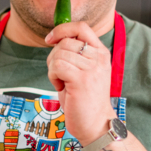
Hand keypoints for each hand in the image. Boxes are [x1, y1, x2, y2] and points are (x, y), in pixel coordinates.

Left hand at [45, 21, 117, 144]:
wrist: (95, 124)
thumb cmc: (85, 99)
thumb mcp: (83, 70)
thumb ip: (74, 54)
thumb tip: (54, 38)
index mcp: (101, 53)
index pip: (81, 27)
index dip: (62, 29)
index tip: (50, 39)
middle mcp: (99, 58)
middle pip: (65, 41)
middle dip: (54, 56)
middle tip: (60, 74)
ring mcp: (92, 68)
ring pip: (58, 54)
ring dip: (53, 69)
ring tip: (63, 83)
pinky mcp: (81, 79)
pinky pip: (57, 66)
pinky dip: (53, 76)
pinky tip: (62, 87)